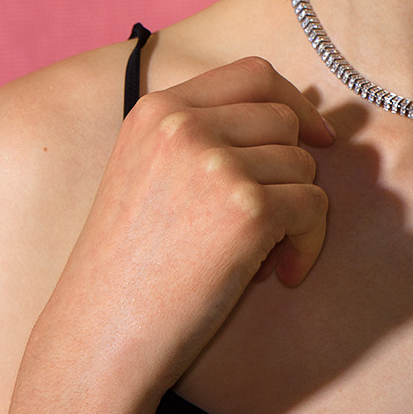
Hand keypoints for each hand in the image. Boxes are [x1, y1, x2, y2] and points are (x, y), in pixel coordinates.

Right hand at [45, 56, 334, 394]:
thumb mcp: (150, 172)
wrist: (98, 340)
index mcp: (158, 109)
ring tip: (262, 257)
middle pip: (283, 120)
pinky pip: (313, 207)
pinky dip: (309, 244)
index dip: (293, 100)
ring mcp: (216, 164)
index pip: (253, 73)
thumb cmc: (130, 269)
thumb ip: (208, 135)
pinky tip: (279, 276)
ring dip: (297, 213)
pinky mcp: (247, 210)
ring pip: (302, 164)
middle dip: (290, 170)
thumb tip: (305, 117)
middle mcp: (185, 125)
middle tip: (270, 223)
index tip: (314, 136)